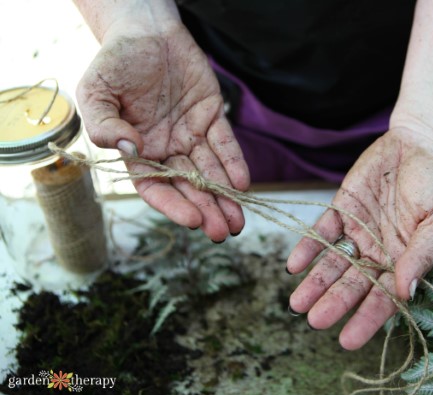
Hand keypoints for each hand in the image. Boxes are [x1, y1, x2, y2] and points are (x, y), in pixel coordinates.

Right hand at [77, 18, 249, 240]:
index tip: (193, 221)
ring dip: (225, 196)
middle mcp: (167, 148)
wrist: (144, 30)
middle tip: (223, 232)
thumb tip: (130, 150)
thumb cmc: (115, 63)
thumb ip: (106, 125)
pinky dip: (234, 162)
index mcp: (138, 151)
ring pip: (211, 171)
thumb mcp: (96, 93)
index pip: (156, 186)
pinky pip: (225, 143)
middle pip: (189, 186)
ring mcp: (191, 134)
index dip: (173, 205)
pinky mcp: (212, 115)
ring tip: (239, 220)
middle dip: (207, 209)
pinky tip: (242, 183)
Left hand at [286, 128, 432, 349]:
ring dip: (315, 281)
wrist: (425, 143)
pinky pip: (322, 231)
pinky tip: (294, 265)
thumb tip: (404, 293)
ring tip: (297, 303)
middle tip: (313, 320)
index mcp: (404, 260)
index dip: (366, 319)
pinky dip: (308, 247)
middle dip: (334, 302)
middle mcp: (379, 251)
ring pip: (333, 262)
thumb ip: (421, 255)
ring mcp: (359, 230)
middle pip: (353, 283)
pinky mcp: (343, 208)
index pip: (384, 298)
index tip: (347, 341)